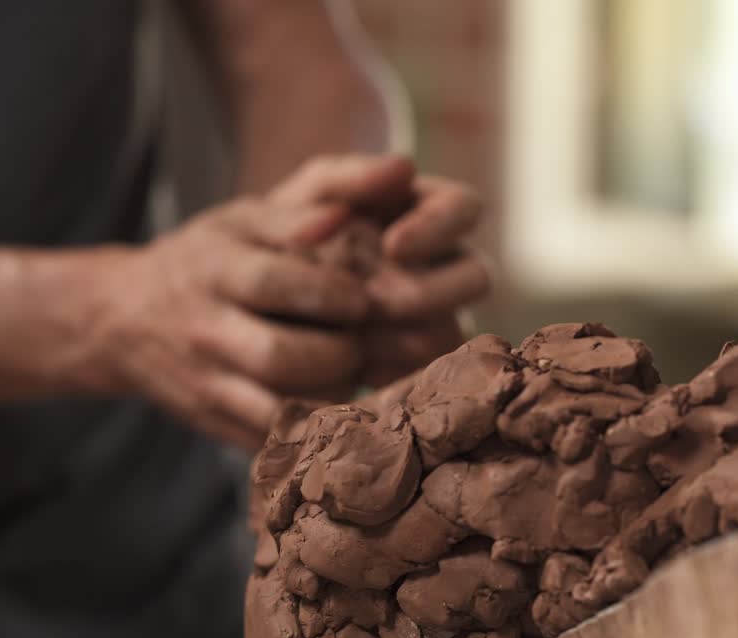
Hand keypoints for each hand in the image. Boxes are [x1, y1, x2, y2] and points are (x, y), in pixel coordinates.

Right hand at [86, 197, 368, 450]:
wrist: (122, 319)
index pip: (275, 283)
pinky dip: (312, 434)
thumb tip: (345, 216)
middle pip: (279, 358)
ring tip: (350, 375)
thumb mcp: (240, 222)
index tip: (362, 297)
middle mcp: (206, 332)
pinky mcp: (214, 426)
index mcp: (214, 272)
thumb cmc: (204, 261)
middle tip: (359, 342)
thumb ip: (296, 217)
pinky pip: (271, 442)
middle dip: (339, 353)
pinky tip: (336, 411)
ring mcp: (207, 386)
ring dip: (332, 399)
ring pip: (277, 412)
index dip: (331, 292)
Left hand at [271, 155, 493, 382]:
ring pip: (452, 330)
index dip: (439, 227)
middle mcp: (445, 264)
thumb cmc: (291, 230)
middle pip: (478, 276)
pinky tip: (350, 366)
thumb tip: (405, 164)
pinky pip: (423, 373)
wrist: (260, 296)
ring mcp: (438, 317)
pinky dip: (387, 369)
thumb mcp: (308, 196)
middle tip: (375, 301)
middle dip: (431, 292)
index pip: (466, 207)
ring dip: (404, 333)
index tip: (393, 246)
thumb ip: (349, 175)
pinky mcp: (417, 363)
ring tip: (351, 334)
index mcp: (429, 210)